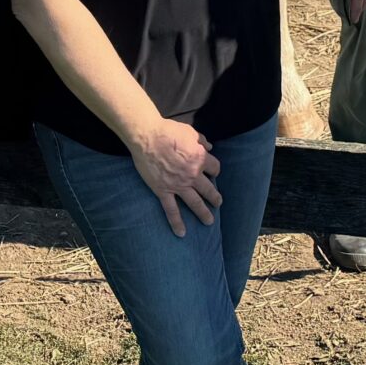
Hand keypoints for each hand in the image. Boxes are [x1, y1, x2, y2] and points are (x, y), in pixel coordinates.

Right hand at [131, 117, 222, 236]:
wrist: (147, 137)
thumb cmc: (168, 131)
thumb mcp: (190, 131)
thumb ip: (201, 140)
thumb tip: (209, 146)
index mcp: (200, 159)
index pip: (215, 168)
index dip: (214, 169)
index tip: (212, 171)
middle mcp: (192, 175)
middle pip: (208, 189)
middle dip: (215, 197)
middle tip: (218, 203)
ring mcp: (178, 185)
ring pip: (194, 202)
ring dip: (203, 213)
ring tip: (209, 221)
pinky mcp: (163, 191)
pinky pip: (171, 210)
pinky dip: (176, 222)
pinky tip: (181, 233)